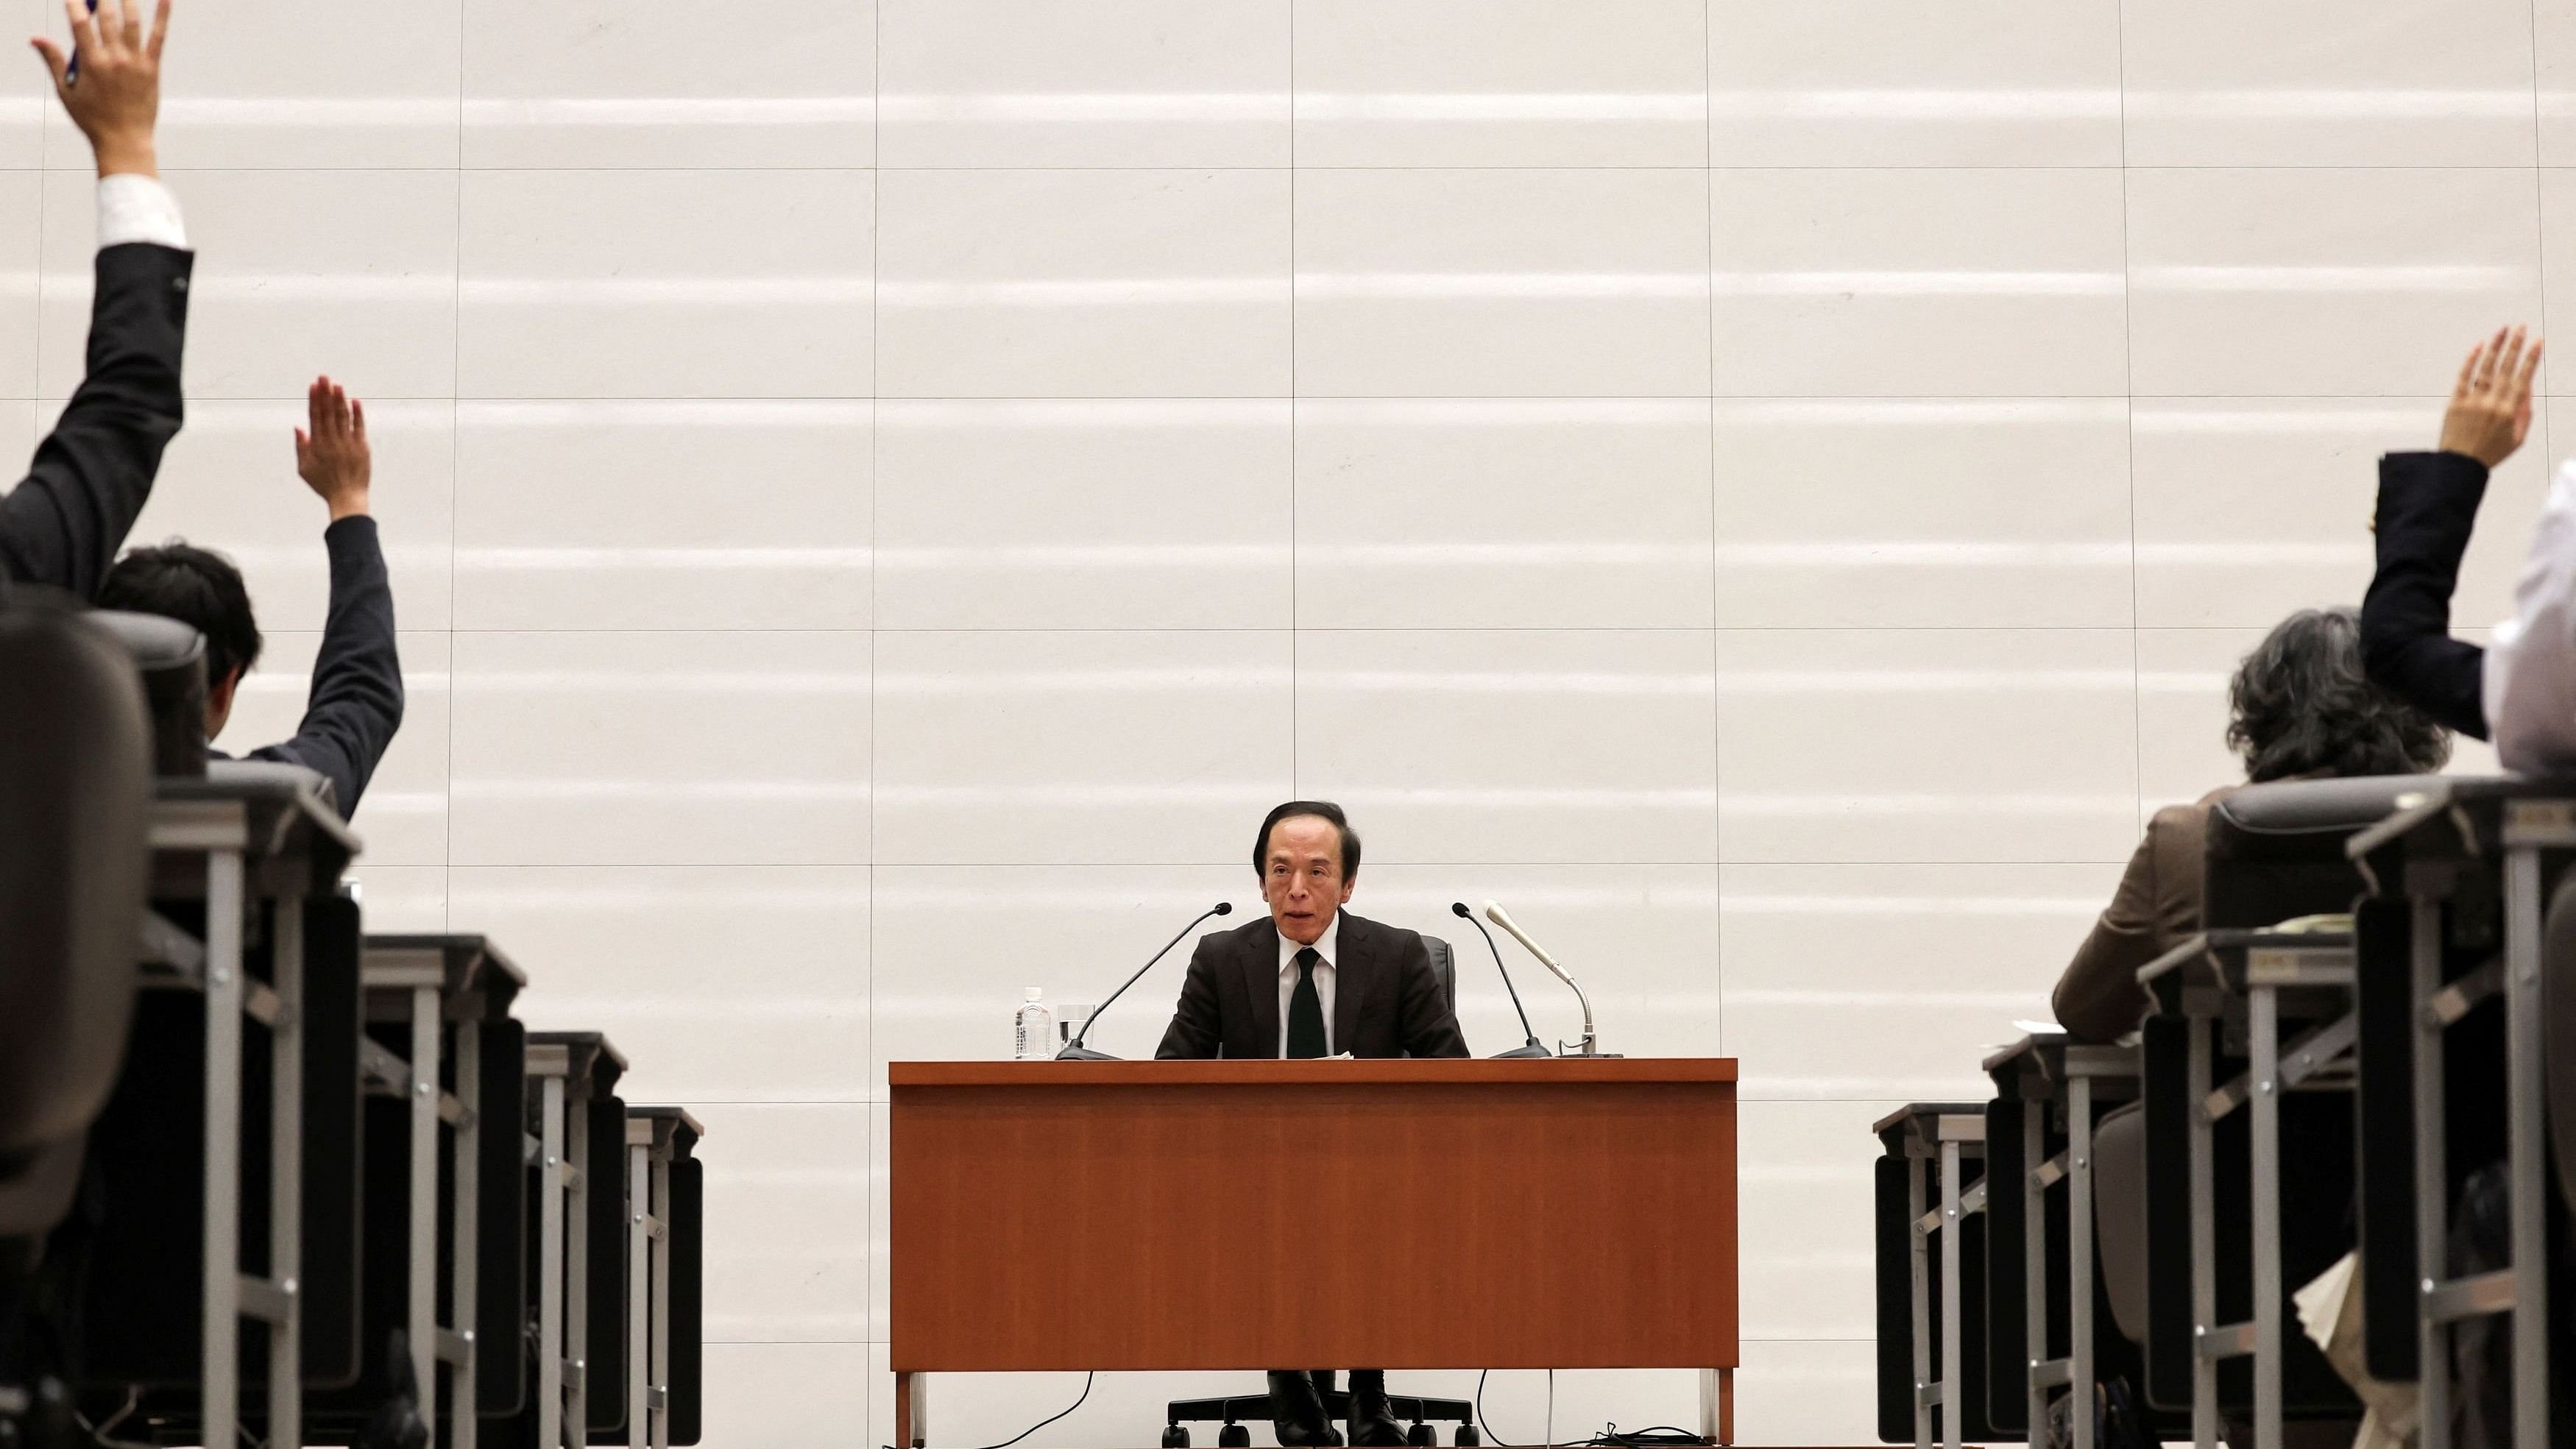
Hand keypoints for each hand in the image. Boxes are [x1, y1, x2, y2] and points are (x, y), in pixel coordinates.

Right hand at [30, 0, 168, 178]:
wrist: (124, 141)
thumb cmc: (92, 119)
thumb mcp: (66, 91)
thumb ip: (53, 61)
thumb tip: (36, 38)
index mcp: (90, 63)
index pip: (80, 24)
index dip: (75, 5)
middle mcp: (114, 59)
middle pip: (106, 18)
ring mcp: (135, 62)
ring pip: (132, 22)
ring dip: (127, 0)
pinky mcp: (152, 68)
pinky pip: (158, 37)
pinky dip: (162, 17)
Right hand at [295, 376, 371, 521]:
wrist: (347, 497)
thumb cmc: (324, 484)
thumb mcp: (304, 468)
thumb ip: (301, 446)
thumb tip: (298, 426)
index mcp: (317, 444)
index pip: (315, 416)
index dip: (314, 399)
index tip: (313, 385)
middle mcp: (332, 441)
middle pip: (328, 412)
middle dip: (325, 393)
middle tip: (324, 377)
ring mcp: (348, 443)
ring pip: (343, 416)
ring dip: (339, 399)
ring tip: (337, 384)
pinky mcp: (362, 447)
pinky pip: (359, 427)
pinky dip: (357, 413)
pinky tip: (355, 400)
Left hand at [2440, 325, 2543, 468]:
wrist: (2459, 466)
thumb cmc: (2490, 453)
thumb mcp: (2517, 439)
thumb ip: (2525, 413)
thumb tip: (2528, 388)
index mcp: (2510, 412)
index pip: (2524, 378)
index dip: (2531, 358)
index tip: (2538, 342)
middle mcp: (2493, 403)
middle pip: (2506, 368)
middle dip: (2515, 346)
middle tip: (2521, 327)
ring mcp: (2473, 402)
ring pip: (2486, 368)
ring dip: (2495, 347)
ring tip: (2502, 329)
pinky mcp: (2455, 402)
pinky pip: (2463, 377)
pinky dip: (2470, 361)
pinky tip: (2479, 346)